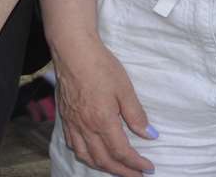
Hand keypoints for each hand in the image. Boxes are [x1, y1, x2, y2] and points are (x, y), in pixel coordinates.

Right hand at [52, 42, 156, 176]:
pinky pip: (73, 145)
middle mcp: (85, 127)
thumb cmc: (100, 66)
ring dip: (103, 167)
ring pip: (86, 156)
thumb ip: (136, 115)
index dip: (136, 164)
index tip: (148, 168)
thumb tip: (150, 135)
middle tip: (136, 175)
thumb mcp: (125, 89)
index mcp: (102, 121)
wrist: (73, 51)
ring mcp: (73, 124)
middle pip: (104, 160)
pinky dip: (85, 155)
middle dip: (122, 171)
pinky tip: (92, 153)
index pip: (121, 152)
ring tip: (117, 169)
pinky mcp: (65, 118)